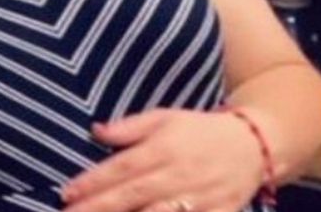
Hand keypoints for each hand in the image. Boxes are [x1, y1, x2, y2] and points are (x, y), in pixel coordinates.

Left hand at [61, 109, 264, 211]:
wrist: (254, 146)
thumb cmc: (199, 130)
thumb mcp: (164, 118)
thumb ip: (130, 128)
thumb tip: (95, 131)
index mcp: (165, 148)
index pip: (122, 168)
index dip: (93, 182)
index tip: (66, 193)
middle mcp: (180, 175)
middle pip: (132, 196)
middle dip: (98, 208)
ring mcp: (200, 199)